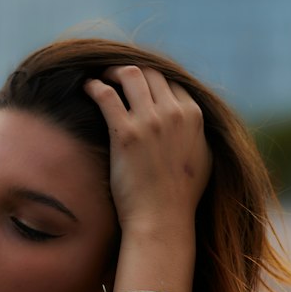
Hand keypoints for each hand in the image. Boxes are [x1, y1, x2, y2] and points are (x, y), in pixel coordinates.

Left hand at [84, 67, 211, 240]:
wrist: (162, 219)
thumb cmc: (181, 197)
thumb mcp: (203, 158)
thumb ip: (197, 133)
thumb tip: (190, 121)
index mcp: (193, 115)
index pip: (171, 82)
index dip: (152, 81)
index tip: (138, 86)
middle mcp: (174, 113)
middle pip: (151, 73)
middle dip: (131, 71)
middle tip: (114, 76)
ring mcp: (150, 121)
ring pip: (130, 75)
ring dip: (112, 72)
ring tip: (101, 78)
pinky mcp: (126, 133)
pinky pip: (106, 95)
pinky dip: (95, 86)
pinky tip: (88, 88)